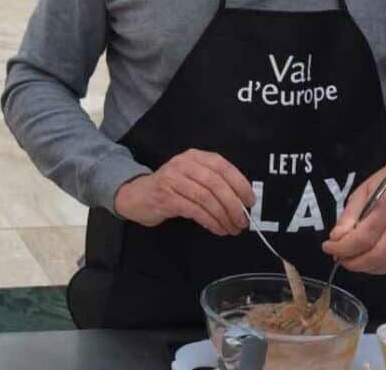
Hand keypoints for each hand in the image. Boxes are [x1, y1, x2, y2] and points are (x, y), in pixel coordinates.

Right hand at [114, 149, 254, 236]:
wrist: (136, 195)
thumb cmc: (170, 188)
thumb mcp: (192, 178)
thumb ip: (213, 183)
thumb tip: (242, 201)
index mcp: (194, 156)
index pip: (222, 166)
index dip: (239, 183)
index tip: (250, 201)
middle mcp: (183, 164)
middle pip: (216, 183)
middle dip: (233, 204)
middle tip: (242, 221)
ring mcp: (172, 179)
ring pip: (206, 198)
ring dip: (223, 216)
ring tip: (231, 229)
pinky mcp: (166, 197)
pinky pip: (194, 210)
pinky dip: (210, 221)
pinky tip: (217, 229)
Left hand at [323, 148, 385, 273]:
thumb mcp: (366, 187)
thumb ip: (351, 214)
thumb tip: (337, 237)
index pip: (363, 237)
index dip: (342, 248)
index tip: (328, 248)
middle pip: (377, 255)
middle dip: (354, 262)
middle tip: (339, 258)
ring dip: (368, 268)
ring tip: (353, 262)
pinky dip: (384, 267)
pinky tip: (372, 262)